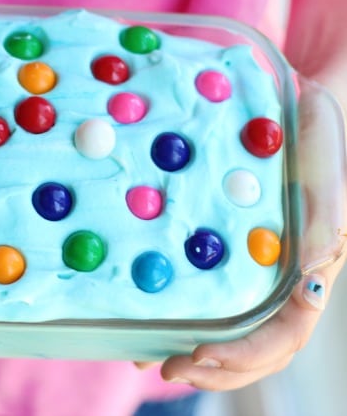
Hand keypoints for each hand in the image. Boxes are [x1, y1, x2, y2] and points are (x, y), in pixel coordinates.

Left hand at [159, 75, 346, 389]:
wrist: (287, 109)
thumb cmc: (310, 127)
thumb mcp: (321, 152)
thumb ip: (326, 208)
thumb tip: (315, 270)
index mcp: (315, 266)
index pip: (289, 330)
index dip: (249, 351)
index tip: (202, 352)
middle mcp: (290, 281)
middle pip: (261, 348)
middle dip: (218, 367)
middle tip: (170, 368)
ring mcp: (262, 276)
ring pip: (239, 338)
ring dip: (203, 359)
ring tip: (155, 364)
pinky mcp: (236, 263)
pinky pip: (217, 308)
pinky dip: (188, 328)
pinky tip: (152, 336)